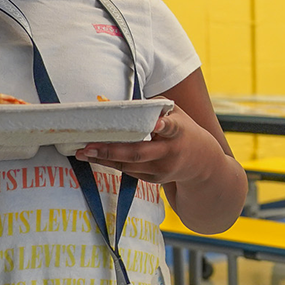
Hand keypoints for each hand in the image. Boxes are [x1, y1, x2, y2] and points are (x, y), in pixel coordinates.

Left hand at [76, 102, 225, 185]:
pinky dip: (110, 163)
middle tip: (89, 146)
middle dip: (111, 150)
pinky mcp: (154, 179)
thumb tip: (123, 104)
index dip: (163, 126)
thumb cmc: (183, 130)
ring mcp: (161, 169)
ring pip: (129, 165)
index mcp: (178, 131)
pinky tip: (93, 156)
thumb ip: (154, 107)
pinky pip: (128, 170)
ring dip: (104, 159)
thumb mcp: (176, 113)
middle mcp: (170, 152)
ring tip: (82, 152)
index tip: (155, 125)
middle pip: (139, 153)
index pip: (171, 128)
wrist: (202, 163)